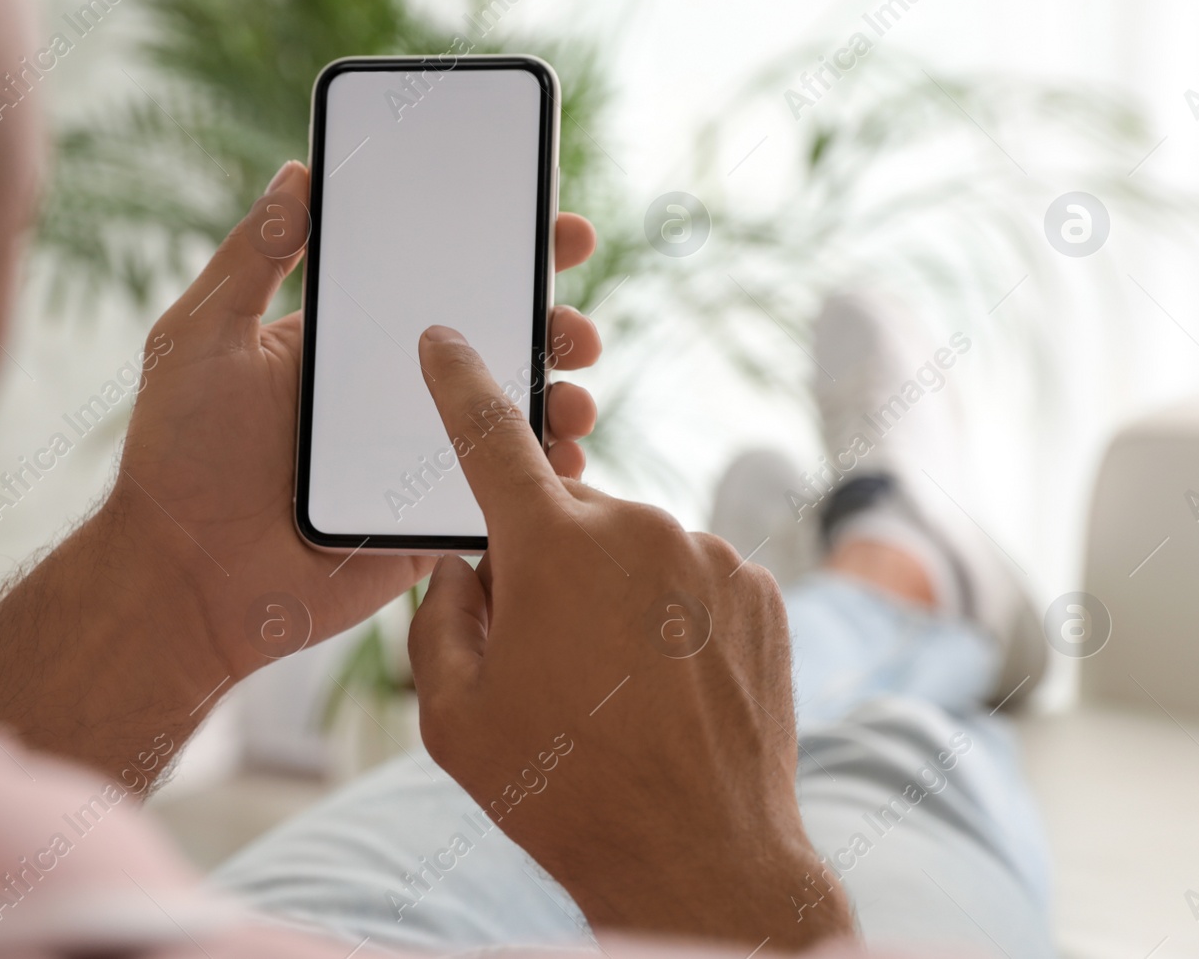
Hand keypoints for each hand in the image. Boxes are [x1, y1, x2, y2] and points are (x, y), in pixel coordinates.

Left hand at [108, 162, 603, 685]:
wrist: (182, 578)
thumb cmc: (179, 455)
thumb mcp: (203, 335)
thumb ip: (254, 256)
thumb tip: (300, 171)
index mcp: (351, 343)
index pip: (440, 280)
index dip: (503, 251)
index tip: (558, 228)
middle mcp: (395, 394)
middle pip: (497, 346)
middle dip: (554, 326)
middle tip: (575, 326)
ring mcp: (418, 459)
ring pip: (512, 418)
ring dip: (562, 400)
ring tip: (573, 397)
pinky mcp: (429, 523)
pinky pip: (502, 494)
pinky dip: (545, 478)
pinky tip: (564, 464)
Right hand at [407, 328, 853, 949]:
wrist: (700, 856)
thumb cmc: (564, 790)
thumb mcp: (454, 715)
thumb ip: (441, 617)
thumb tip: (466, 569)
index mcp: (550, 547)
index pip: (491, 437)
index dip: (461, 384)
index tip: (446, 341)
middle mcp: (637, 528)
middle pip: (564, 519)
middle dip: (544, 567)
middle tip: (549, 659)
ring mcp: (707, 556)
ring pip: (631, 552)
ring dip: (612, 596)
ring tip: (617, 690)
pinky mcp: (757, 588)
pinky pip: (689, 580)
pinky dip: (669, 617)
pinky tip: (667, 687)